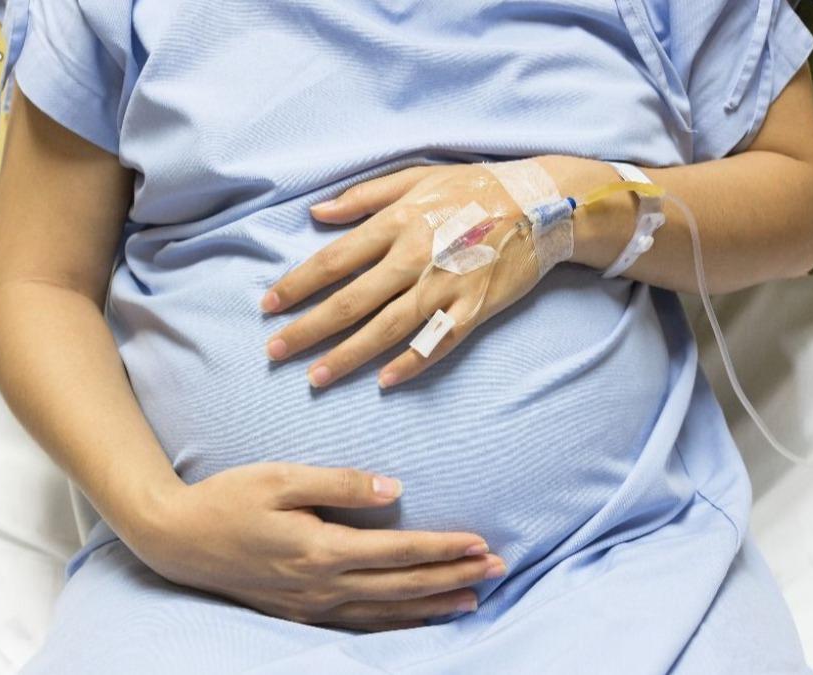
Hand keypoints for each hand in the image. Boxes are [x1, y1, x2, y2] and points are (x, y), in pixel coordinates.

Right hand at [123, 462, 505, 631]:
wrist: (177, 540)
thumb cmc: (228, 499)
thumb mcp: (281, 477)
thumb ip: (341, 483)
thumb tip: (396, 490)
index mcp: (320, 549)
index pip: (398, 551)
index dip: (443, 548)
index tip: (481, 543)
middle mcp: (321, 585)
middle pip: (402, 586)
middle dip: (453, 578)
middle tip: (498, 569)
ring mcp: (310, 606)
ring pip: (386, 613)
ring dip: (433, 605)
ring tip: (473, 600)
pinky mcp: (299, 613)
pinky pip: (360, 625)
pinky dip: (397, 624)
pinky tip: (418, 620)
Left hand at [261, 161, 556, 388]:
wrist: (544, 204)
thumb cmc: (475, 187)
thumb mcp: (417, 178)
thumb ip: (364, 197)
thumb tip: (316, 213)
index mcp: (397, 223)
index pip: (333, 260)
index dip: (296, 285)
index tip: (268, 306)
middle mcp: (415, 257)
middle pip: (350, 301)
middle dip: (308, 329)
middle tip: (275, 351)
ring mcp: (445, 286)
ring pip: (386, 328)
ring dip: (348, 356)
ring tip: (316, 377)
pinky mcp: (474, 308)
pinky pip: (437, 342)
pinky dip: (411, 363)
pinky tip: (385, 382)